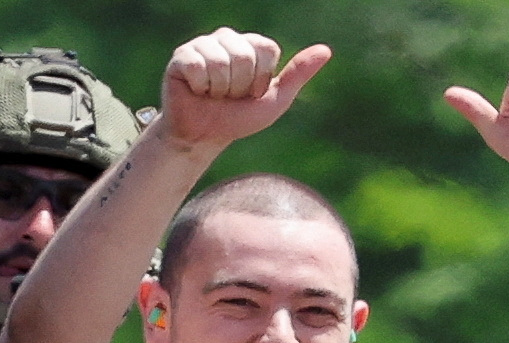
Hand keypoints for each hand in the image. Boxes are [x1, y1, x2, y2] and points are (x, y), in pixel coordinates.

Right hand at [158, 27, 331, 149]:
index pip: (266, 50)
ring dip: (219, 89)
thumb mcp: (274, 101)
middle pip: (244, 56)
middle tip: (228, 97)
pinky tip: (196, 91)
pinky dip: (200, 87)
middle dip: (239, 86)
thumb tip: (326, 50)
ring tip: (212, 95)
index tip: (250, 94)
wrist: (203, 138)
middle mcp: (228, 38)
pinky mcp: (181, 56)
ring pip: (221, 62)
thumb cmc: (238, 119)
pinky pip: (198, 66)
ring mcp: (203, 45)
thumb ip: (298, 75)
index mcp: (252, 45)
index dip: (261, 79)